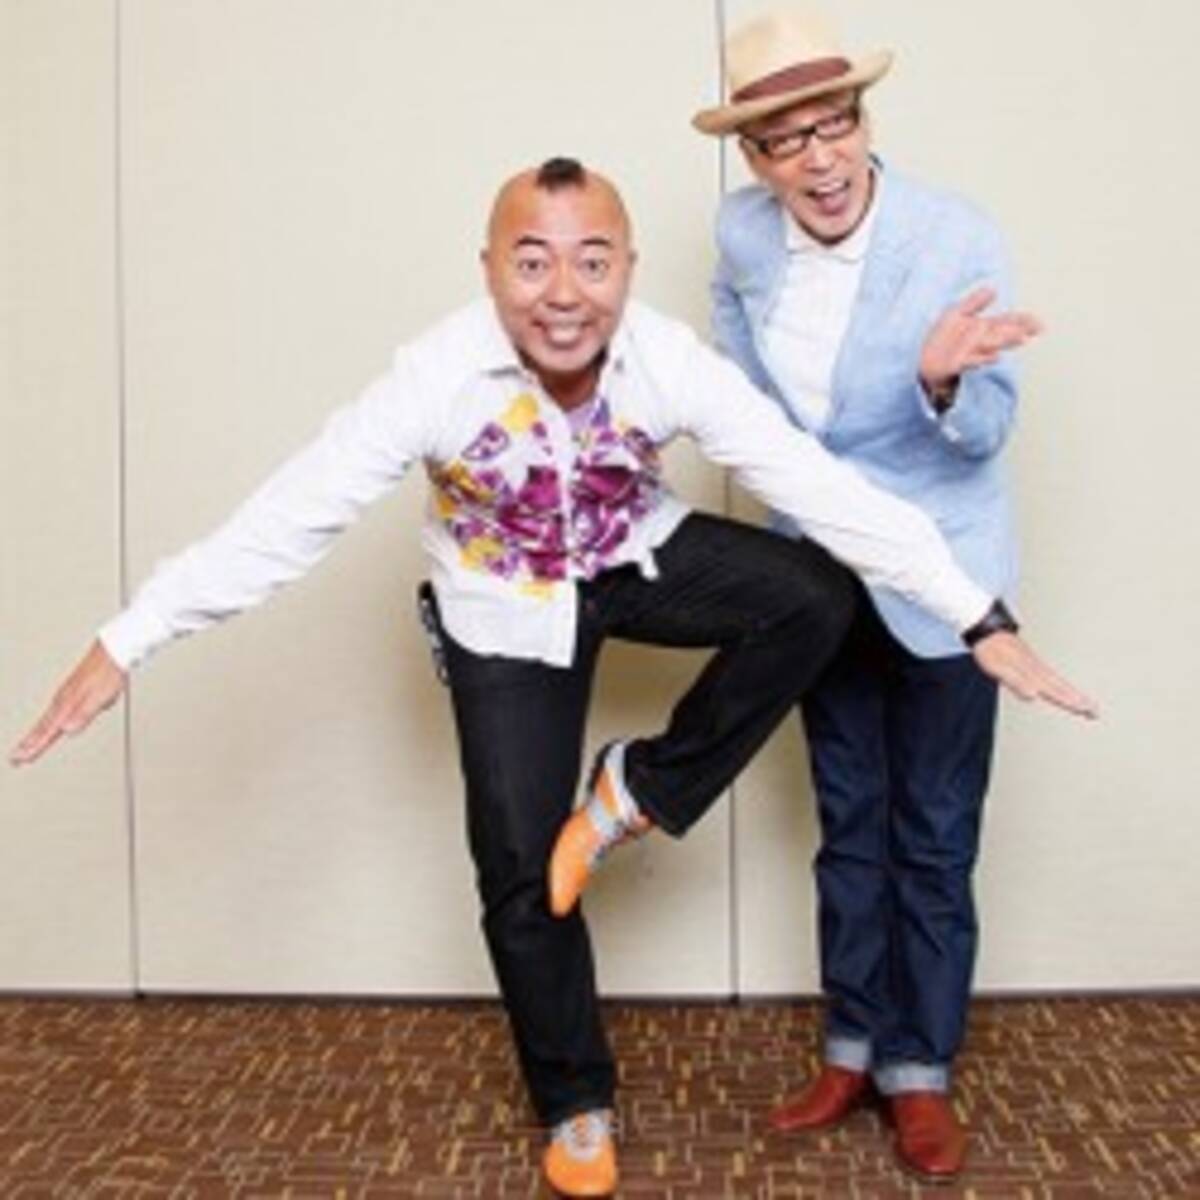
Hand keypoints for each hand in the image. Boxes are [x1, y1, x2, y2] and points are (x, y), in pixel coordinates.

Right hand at [9, 640, 126, 766]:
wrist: (113, 653)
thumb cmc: (108, 673)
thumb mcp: (98, 697)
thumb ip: (83, 714)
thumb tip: (67, 730)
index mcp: (67, 703)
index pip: (48, 731)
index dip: (35, 746)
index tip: (22, 759)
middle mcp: (63, 700)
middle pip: (42, 727)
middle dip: (28, 744)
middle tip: (16, 758)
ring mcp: (66, 695)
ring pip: (46, 720)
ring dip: (35, 734)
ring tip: (26, 747)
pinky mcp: (72, 692)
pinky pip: (55, 711)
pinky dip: (47, 722)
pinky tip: (48, 726)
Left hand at [920, 287, 1042, 395]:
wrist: (921, 361)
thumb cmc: (941, 340)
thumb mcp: (956, 314)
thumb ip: (974, 302)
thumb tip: (992, 289)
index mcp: (982, 329)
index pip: (1006, 323)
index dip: (1022, 323)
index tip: (1038, 324)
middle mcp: (978, 342)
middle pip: (1001, 335)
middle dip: (1016, 332)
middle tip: (1031, 331)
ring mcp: (968, 354)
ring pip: (989, 347)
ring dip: (1005, 342)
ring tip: (1020, 339)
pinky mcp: (954, 365)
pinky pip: (969, 361)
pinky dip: (981, 359)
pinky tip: (994, 357)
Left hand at [971, 632, 1097, 717]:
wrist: (986, 629)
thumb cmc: (990, 650)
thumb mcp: (998, 667)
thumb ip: (1016, 681)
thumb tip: (1034, 695)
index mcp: (1030, 671)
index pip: (1055, 690)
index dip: (1070, 700)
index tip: (1086, 710)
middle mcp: (1036, 667)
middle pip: (1061, 686)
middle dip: (1078, 699)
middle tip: (1095, 711)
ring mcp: (1035, 663)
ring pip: (1058, 680)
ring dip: (1072, 692)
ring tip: (1086, 703)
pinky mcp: (1031, 660)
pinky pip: (1050, 675)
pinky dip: (1060, 684)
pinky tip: (1062, 689)